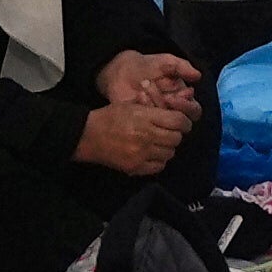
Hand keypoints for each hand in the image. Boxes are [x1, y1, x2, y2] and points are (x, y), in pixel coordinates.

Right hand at [75, 61, 197, 177]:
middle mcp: (146, 136)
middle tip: (169, 132)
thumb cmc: (109, 117)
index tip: (182, 123)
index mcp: (145, 117)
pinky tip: (152, 154)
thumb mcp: (130, 104)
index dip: (184, 122)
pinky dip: (159, 160)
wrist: (87, 136)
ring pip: (170, 153)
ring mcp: (141, 154)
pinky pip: (159, 166)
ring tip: (159, 142)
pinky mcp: (135, 167)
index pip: (178, 121)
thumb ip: (152, 106)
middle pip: (176, 138)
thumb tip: (174, 107)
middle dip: (176, 134)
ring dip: (167, 147)